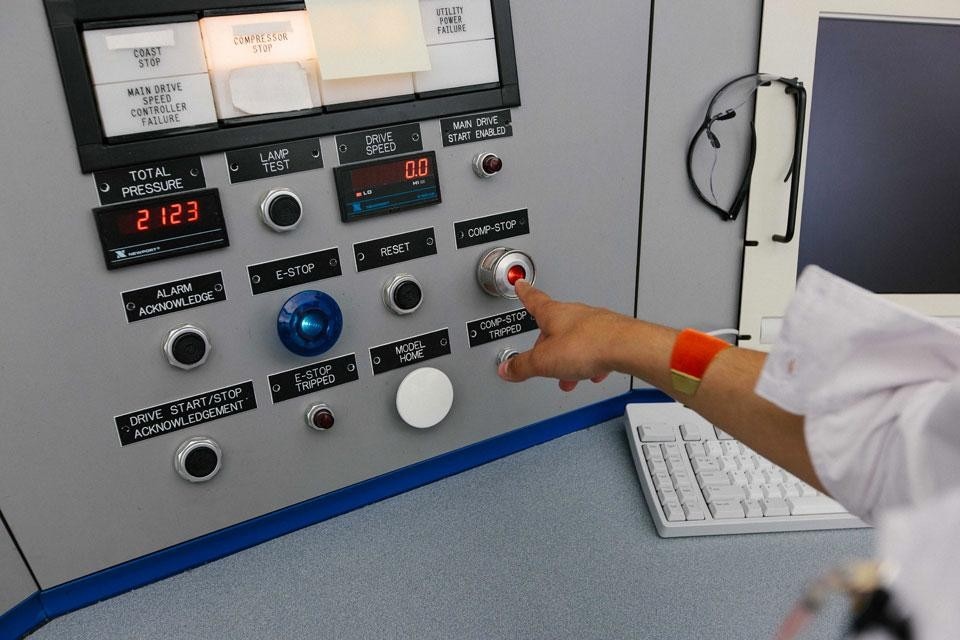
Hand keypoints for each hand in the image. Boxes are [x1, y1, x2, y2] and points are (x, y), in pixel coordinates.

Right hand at [497, 280, 625, 390]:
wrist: (627, 348)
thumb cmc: (588, 345)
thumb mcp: (543, 361)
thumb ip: (522, 366)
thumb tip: (507, 369)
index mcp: (553, 314)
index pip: (534, 299)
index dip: (525, 293)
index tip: (521, 285)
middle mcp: (575, 314)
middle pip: (555, 327)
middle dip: (548, 347)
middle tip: (543, 361)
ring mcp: (595, 323)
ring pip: (576, 341)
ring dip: (570, 359)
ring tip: (570, 377)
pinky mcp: (613, 335)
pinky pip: (596, 348)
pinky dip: (591, 362)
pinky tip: (592, 374)